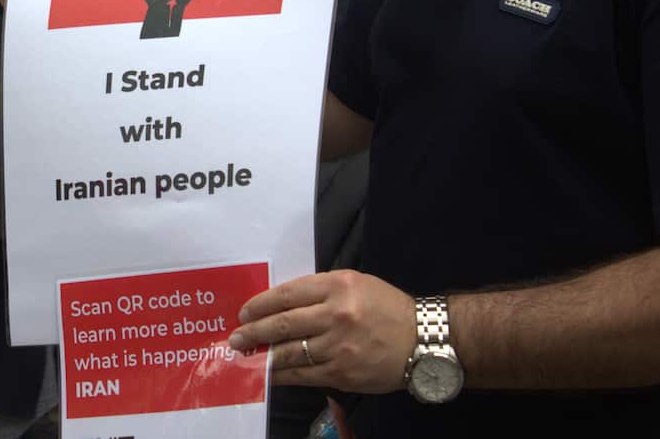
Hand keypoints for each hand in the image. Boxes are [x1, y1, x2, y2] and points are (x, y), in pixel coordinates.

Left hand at [226, 270, 415, 394]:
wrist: (424, 340)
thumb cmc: (387, 308)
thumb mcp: (356, 284)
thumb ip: (321, 291)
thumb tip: (282, 304)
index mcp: (338, 286)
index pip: (288, 294)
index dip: (261, 304)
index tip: (245, 312)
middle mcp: (336, 314)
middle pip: (283, 323)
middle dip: (254, 331)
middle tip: (235, 337)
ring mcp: (338, 346)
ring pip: (289, 352)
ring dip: (263, 355)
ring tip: (245, 355)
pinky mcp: (342, 373)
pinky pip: (303, 375)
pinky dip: (282, 375)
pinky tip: (269, 373)